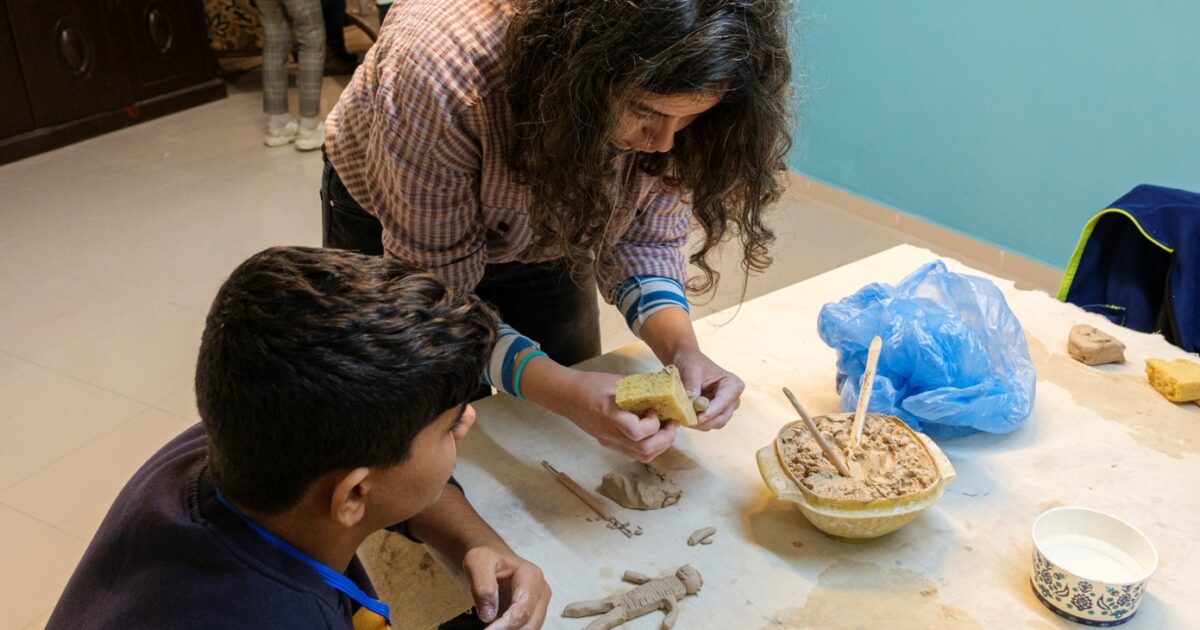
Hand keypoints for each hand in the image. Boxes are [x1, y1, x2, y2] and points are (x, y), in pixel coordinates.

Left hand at [462, 546, 550, 628]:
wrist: (490, 560)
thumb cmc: (486, 558)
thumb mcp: (477, 562)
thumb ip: (482, 585)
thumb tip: (488, 614)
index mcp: (532, 577)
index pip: (523, 610)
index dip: (506, 625)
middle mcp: (541, 593)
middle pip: (530, 625)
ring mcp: (538, 606)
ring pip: (528, 629)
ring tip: (488, 627)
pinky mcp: (531, 615)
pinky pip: (523, 629)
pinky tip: (494, 627)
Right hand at [555, 370, 677, 461]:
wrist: (567, 396)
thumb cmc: (592, 384)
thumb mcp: (617, 381)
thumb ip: (641, 389)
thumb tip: (665, 390)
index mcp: (610, 415)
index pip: (638, 432)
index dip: (653, 424)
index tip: (654, 410)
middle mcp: (610, 434)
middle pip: (644, 450)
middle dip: (665, 439)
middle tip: (671, 424)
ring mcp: (609, 442)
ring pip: (641, 456)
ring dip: (660, 446)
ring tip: (665, 430)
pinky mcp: (609, 444)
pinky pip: (634, 453)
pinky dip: (649, 446)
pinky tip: (652, 433)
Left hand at [671, 347, 743, 430]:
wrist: (687, 362)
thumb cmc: (692, 362)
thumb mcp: (691, 370)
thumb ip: (692, 386)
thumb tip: (691, 401)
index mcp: (733, 385)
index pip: (724, 402)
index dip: (711, 412)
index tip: (698, 418)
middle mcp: (733, 399)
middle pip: (722, 417)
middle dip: (704, 421)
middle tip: (686, 421)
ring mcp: (726, 408)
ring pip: (715, 423)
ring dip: (700, 424)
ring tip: (683, 418)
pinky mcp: (716, 414)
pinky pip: (708, 424)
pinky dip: (697, 423)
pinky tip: (685, 416)